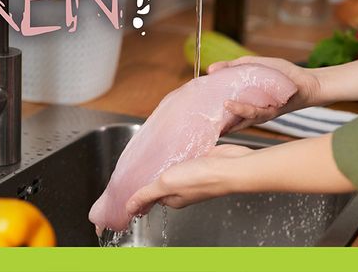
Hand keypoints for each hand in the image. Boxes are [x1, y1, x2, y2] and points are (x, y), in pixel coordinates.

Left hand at [125, 144, 252, 215]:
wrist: (230, 166)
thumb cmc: (201, 178)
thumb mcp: (166, 185)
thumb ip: (146, 195)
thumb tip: (129, 209)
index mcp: (173, 199)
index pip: (150, 197)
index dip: (139, 192)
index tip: (127, 186)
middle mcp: (183, 190)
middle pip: (161, 184)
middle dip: (151, 176)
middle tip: (138, 165)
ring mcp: (193, 177)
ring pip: (174, 170)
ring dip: (165, 163)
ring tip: (153, 153)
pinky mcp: (201, 163)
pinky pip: (185, 160)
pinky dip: (178, 155)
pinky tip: (174, 147)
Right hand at [208, 56, 321, 132]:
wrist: (308, 82)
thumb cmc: (282, 75)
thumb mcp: (253, 65)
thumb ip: (232, 66)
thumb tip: (210, 68)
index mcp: (244, 101)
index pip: (224, 108)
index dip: (210, 111)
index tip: (194, 112)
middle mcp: (250, 111)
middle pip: (229, 119)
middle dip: (215, 122)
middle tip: (198, 122)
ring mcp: (260, 113)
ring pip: (241, 117)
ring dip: (229, 113)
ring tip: (218, 106)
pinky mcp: (271, 112)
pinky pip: (255, 112)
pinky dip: (242, 109)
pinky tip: (231, 104)